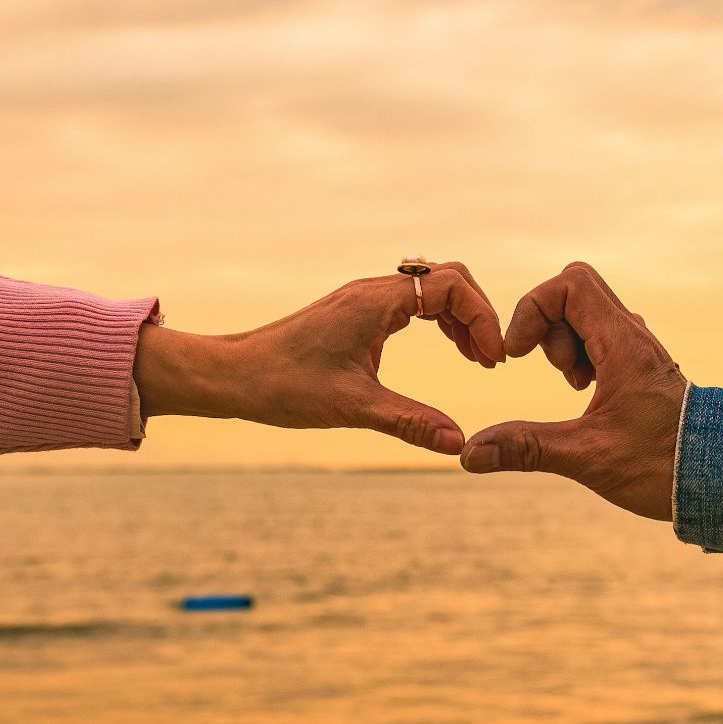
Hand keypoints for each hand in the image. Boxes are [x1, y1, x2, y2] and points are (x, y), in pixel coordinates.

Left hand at [133, 262, 504, 454]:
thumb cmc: (283, 386)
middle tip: (488, 359)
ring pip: (431, 289)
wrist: (231, 376)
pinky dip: (438, 320)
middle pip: (448, 279)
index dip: (482, 318)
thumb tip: (458, 444)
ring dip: (459, 318)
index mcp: (376, 302)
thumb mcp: (353, 407)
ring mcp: (364, 299)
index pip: (451, 286)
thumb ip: (410, 422)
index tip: (490, 360)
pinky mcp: (356, 312)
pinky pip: (412, 302)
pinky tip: (447, 349)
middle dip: (477, 314)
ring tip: (475, 358)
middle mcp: (372, 291)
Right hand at [460, 262, 687, 519]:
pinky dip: (581, 354)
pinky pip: (601, 337)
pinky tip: (586, 393)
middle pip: (575, 292)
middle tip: (553, 369)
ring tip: (574, 386)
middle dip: (547, 324)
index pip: (569, 285)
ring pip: (587, 315)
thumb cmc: (663, 466)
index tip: (518, 354)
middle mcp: (633, 337)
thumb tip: (469, 455)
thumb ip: (526, 449)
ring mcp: (638, 350)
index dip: (532, 309)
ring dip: (564, 342)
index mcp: (623, 345)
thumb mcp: (587, 457)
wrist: (720, 478)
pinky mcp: (639, 367)